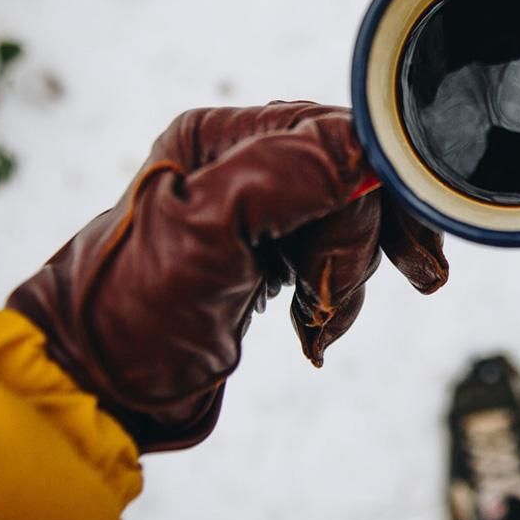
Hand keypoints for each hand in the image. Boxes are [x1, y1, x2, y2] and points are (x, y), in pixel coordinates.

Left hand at [8, 101, 447, 451]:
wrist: (107, 384)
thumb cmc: (139, 308)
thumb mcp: (208, 231)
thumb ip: (286, 174)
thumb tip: (364, 148)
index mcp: (225, 136)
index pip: (339, 138)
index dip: (379, 195)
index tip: (412, 257)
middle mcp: (244, 159)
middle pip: (353, 182)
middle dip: (356, 252)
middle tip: (332, 307)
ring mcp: (258, 206)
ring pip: (351, 224)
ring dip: (346, 283)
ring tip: (316, 328)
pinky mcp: (269, 250)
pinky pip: (333, 258)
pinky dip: (333, 298)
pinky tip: (313, 331)